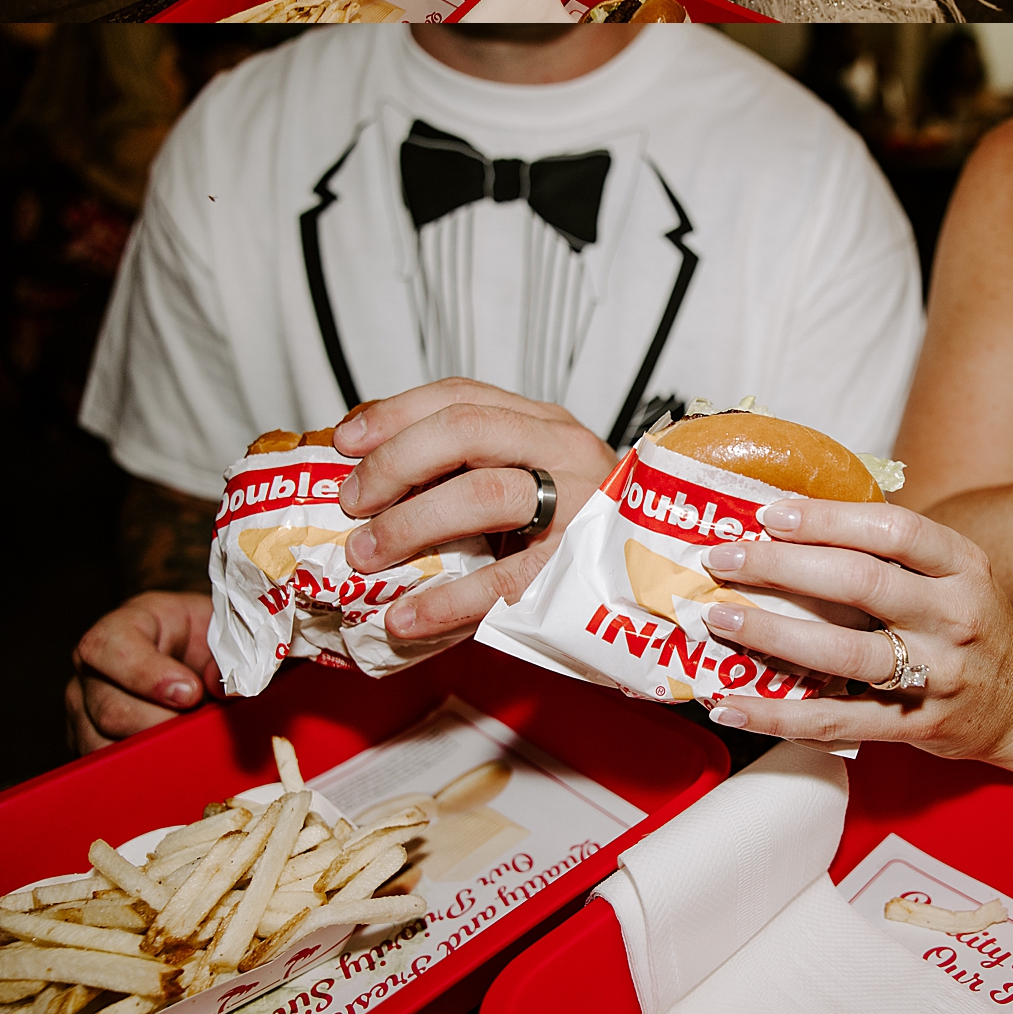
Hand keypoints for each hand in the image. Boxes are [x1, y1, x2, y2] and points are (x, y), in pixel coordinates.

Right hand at [66, 592, 222, 753]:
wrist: (188, 650)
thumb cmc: (198, 635)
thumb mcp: (217, 630)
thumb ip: (223, 654)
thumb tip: (225, 688)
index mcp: (120, 628)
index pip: (113, 649)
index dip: (150, 675)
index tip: (190, 693)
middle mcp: (91, 668)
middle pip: (109, 709)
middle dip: (160, 722)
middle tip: (195, 724)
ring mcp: (83, 707)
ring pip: (104, 744)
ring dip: (151, 749)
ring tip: (187, 739)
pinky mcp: (87, 739)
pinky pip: (105, 767)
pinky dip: (140, 768)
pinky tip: (171, 758)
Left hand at [334, 379, 615, 639]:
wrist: (666, 573)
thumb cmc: (579, 530)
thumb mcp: (532, 478)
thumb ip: (471, 472)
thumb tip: (369, 483)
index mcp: (542, 423)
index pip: (462, 395)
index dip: (396, 412)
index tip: (346, 441)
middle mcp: (563, 451)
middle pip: (467, 429)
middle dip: (395, 462)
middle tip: (351, 503)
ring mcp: (578, 505)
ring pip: (485, 493)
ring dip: (411, 524)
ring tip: (365, 556)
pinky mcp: (580, 568)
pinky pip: (505, 581)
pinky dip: (446, 602)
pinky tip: (404, 618)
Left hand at [697, 501, 1012, 770]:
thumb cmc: (972, 620)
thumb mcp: (953, 571)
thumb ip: (891, 551)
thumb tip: (795, 521)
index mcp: (960, 565)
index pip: (892, 529)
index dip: (828, 519)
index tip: (771, 513)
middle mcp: (952, 616)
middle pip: (860, 584)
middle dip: (783, 567)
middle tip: (725, 557)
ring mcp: (936, 675)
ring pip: (846, 653)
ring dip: (774, 634)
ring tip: (721, 620)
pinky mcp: (915, 727)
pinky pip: (838, 720)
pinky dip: (780, 715)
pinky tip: (734, 705)